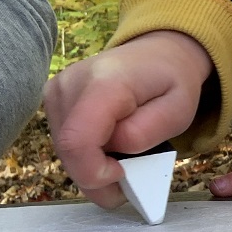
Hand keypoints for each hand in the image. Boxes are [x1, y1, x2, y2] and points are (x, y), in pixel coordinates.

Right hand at [43, 31, 212, 208]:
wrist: (157, 55)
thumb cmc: (171, 83)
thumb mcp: (178, 111)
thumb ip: (145, 134)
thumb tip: (112, 156)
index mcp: (103, 83)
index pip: (77, 142)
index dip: (95, 173)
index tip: (123, 175)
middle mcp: (69, 84)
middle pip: (70, 155)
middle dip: (101, 177)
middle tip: (134, 171)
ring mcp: (56, 92)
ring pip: (66, 155)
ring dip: (96, 167)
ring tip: (126, 154)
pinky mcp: (53, 101)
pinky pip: (67, 146)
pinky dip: (89, 156)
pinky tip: (111, 146)